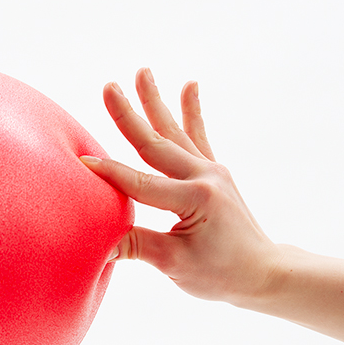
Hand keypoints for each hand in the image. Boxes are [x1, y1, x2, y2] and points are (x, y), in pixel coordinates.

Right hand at [80, 68, 280, 306]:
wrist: (262, 272)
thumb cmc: (221, 274)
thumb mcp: (175, 264)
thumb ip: (136, 247)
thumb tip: (97, 242)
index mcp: (194, 199)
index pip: (141, 183)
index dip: (109, 173)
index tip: (81, 160)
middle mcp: (204, 177)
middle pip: (156, 143)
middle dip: (129, 114)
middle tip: (108, 85)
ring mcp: (212, 171)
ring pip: (175, 132)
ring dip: (156, 101)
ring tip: (143, 71)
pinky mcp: (215, 172)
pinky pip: (198, 136)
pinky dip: (192, 111)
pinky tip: (190, 85)